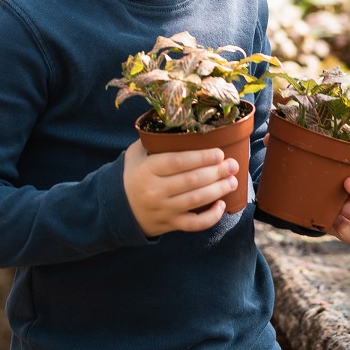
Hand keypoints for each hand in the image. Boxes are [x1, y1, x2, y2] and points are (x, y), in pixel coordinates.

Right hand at [123, 141, 239, 236]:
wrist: (116, 208)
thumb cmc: (132, 175)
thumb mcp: (135, 154)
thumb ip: (153, 140)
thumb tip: (179, 124)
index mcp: (147, 170)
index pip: (178, 162)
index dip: (201, 158)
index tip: (219, 153)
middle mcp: (155, 191)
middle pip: (191, 181)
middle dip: (216, 172)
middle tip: (233, 165)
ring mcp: (163, 210)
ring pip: (195, 201)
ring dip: (218, 190)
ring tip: (233, 181)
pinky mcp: (169, 225)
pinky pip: (194, 224)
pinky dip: (211, 217)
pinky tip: (221, 205)